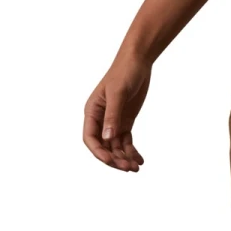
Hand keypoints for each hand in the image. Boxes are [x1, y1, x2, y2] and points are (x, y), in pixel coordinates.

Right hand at [84, 52, 150, 170]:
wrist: (138, 62)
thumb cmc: (124, 72)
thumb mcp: (118, 94)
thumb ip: (113, 116)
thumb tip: (108, 139)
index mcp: (92, 112)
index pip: (90, 138)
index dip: (99, 152)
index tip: (111, 161)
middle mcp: (100, 119)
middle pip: (104, 146)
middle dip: (114, 158)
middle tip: (128, 168)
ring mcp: (113, 121)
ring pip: (115, 146)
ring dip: (124, 157)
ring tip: (136, 167)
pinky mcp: (125, 121)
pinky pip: (126, 141)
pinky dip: (132, 151)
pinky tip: (140, 160)